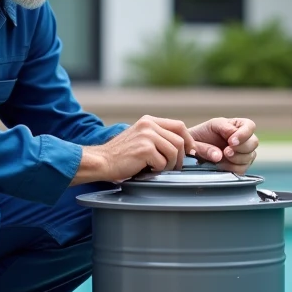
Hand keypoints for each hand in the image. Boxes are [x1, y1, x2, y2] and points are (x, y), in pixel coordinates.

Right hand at [74, 115, 194, 183]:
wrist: (102, 161)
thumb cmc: (121, 155)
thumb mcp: (140, 138)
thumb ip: (158, 137)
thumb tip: (184, 147)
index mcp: (149, 121)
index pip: (179, 126)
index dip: (188, 140)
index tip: (189, 152)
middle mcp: (148, 125)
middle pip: (179, 140)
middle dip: (181, 157)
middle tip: (174, 167)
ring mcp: (146, 136)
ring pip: (174, 152)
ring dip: (170, 165)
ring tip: (158, 168)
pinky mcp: (145, 149)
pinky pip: (163, 162)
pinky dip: (158, 169)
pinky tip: (148, 169)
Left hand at [188, 117, 258, 174]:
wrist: (190, 151)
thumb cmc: (199, 136)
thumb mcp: (206, 129)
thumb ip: (214, 139)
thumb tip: (220, 155)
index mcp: (238, 126)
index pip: (250, 126)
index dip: (243, 135)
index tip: (231, 141)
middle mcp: (244, 139)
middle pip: (253, 142)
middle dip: (240, 148)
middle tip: (226, 152)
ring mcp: (243, 154)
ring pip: (250, 156)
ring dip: (236, 159)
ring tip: (221, 158)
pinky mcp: (239, 166)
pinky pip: (242, 169)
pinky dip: (232, 168)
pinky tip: (221, 165)